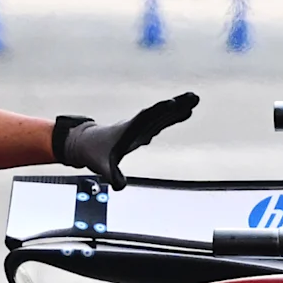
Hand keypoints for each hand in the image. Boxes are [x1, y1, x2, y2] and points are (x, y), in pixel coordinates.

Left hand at [55, 93, 199, 184]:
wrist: (87, 143)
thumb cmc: (95, 153)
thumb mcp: (102, 166)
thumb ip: (112, 175)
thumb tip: (120, 186)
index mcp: (128, 129)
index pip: (145, 118)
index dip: (158, 111)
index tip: (171, 103)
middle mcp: (137, 124)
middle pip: (159, 112)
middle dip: (176, 104)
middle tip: (193, 97)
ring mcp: (142, 126)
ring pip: (163, 115)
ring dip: (179, 107)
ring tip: (195, 99)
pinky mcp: (145, 129)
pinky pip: (162, 121)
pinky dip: (174, 116)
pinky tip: (187, 112)